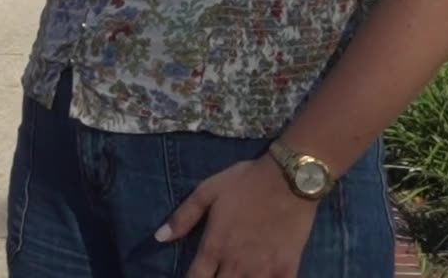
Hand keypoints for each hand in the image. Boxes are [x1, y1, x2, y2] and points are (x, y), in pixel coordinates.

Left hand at [158, 157, 318, 276]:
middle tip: (215, 275)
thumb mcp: (207, 191)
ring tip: (235, 277)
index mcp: (214, 247)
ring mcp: (263, 269)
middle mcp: (236, 264)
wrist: (288, 179)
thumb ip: (183, 217)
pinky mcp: (287, 269)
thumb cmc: (245, 183)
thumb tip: (159, 237)